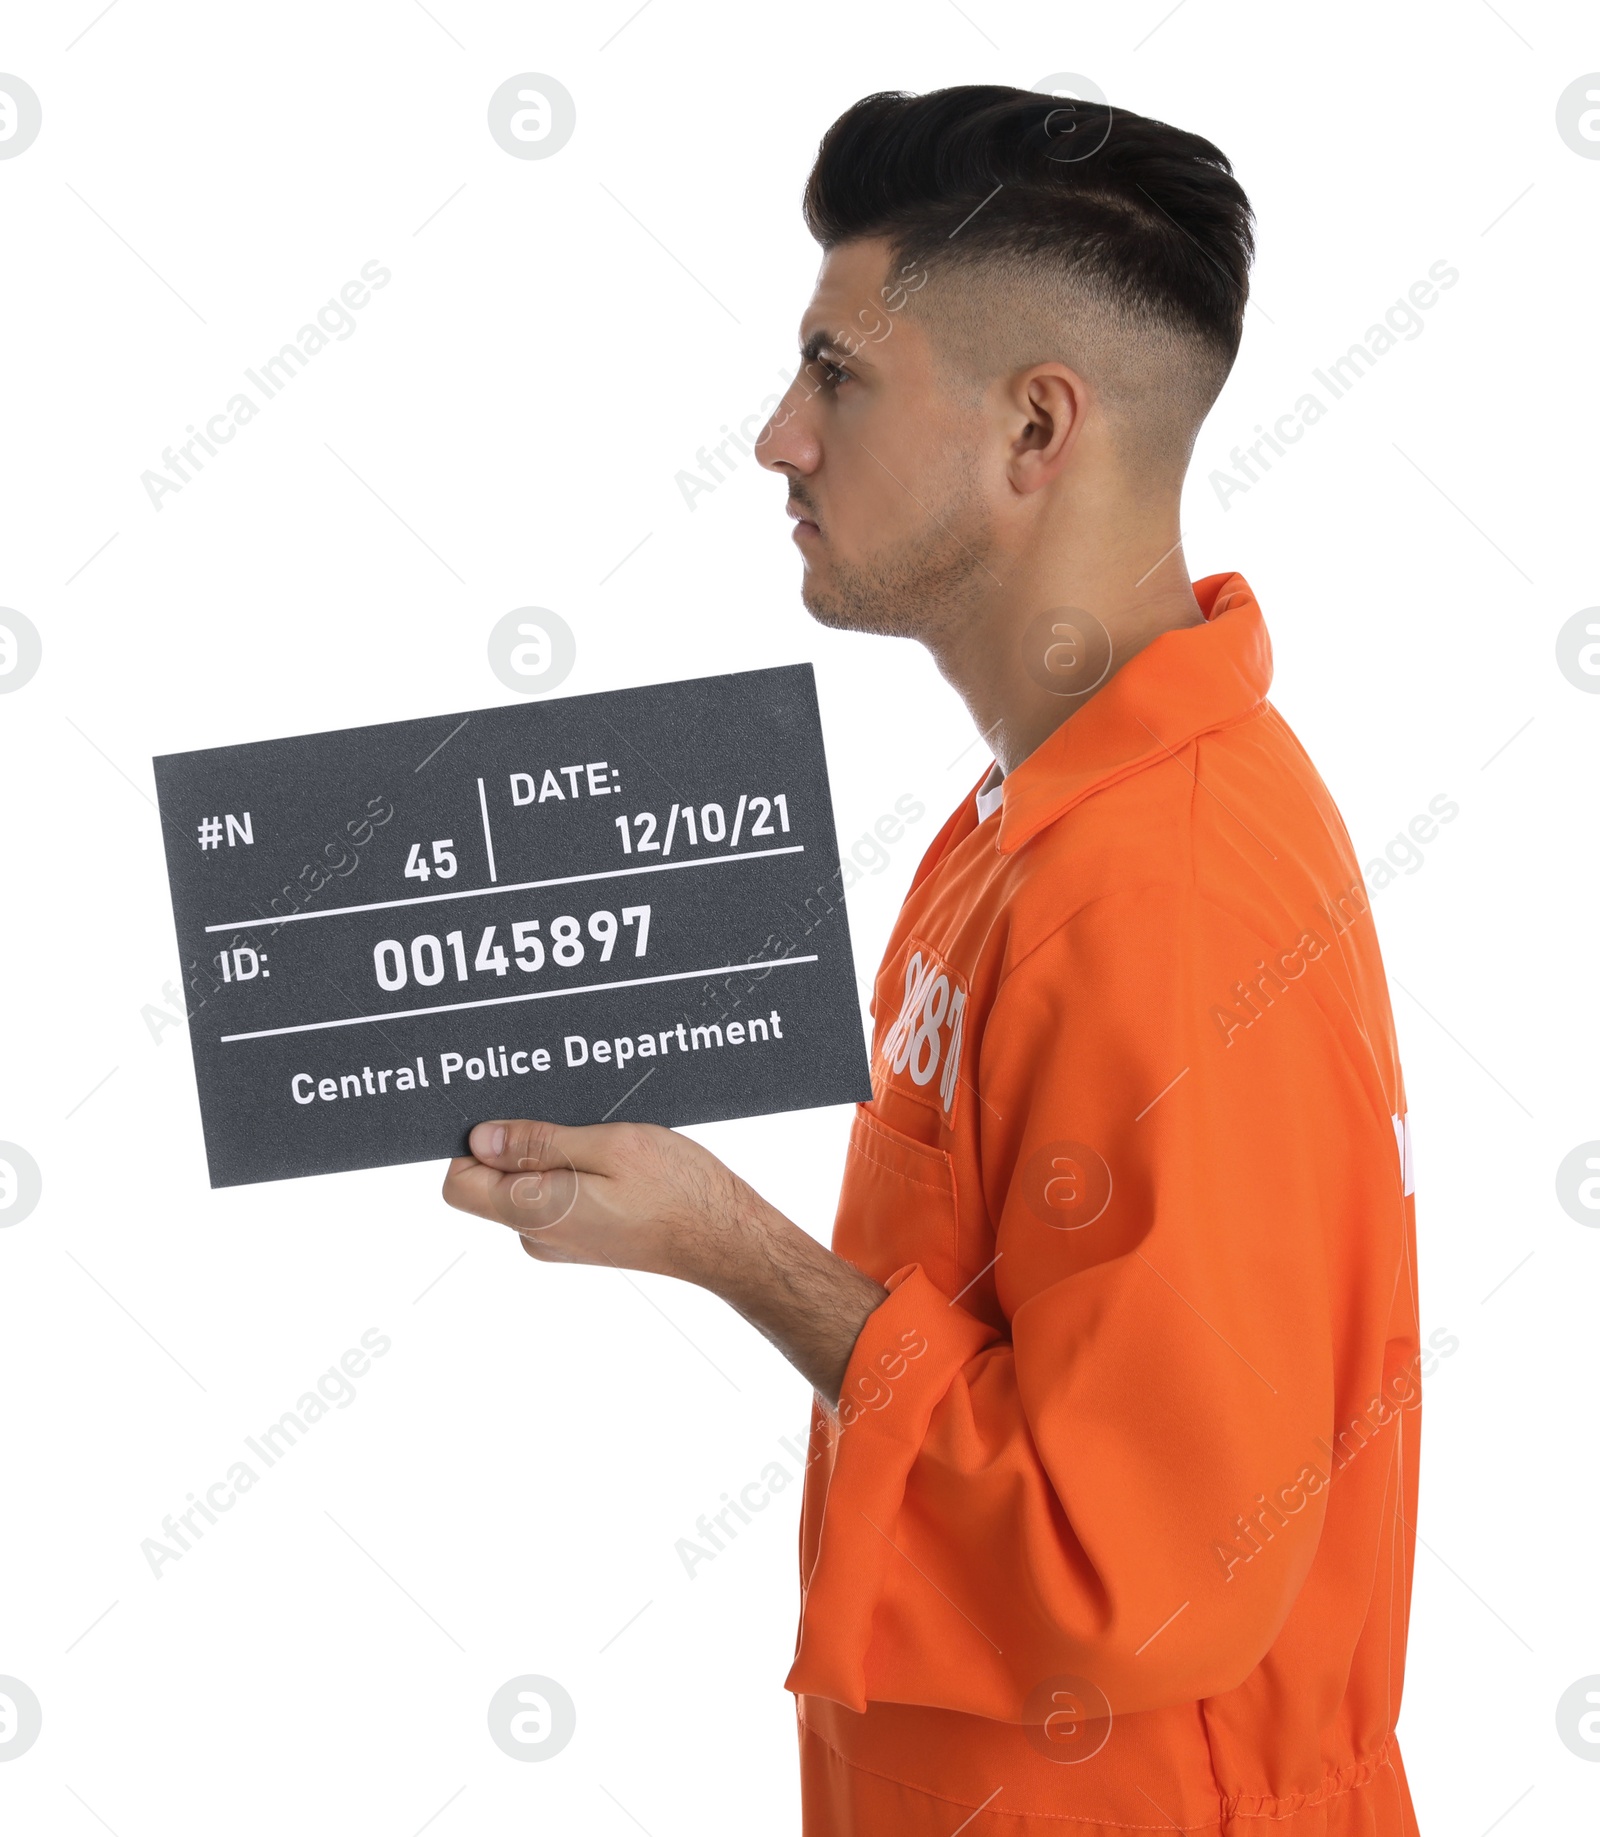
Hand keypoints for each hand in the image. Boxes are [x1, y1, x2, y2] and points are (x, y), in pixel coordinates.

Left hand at [441, 1118, 755, 1287]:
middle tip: (569, 1112)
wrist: (727, 1241)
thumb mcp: (608, 1146)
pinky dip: (576, 1169)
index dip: (472, 1142)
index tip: (509, 1110)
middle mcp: (537, 1235)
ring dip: (555, 1152)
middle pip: (492, 1181)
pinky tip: (615, 1154)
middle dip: (519, 1141)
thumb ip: (538, 1144)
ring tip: (602, 1132)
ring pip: (530, 1185)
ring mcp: (561, 1241)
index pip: (459, 1183)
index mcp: (533, 1213)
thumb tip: (479, 1138)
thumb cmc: (677, 1192)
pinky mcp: (586, 1238)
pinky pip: (559, 1196)